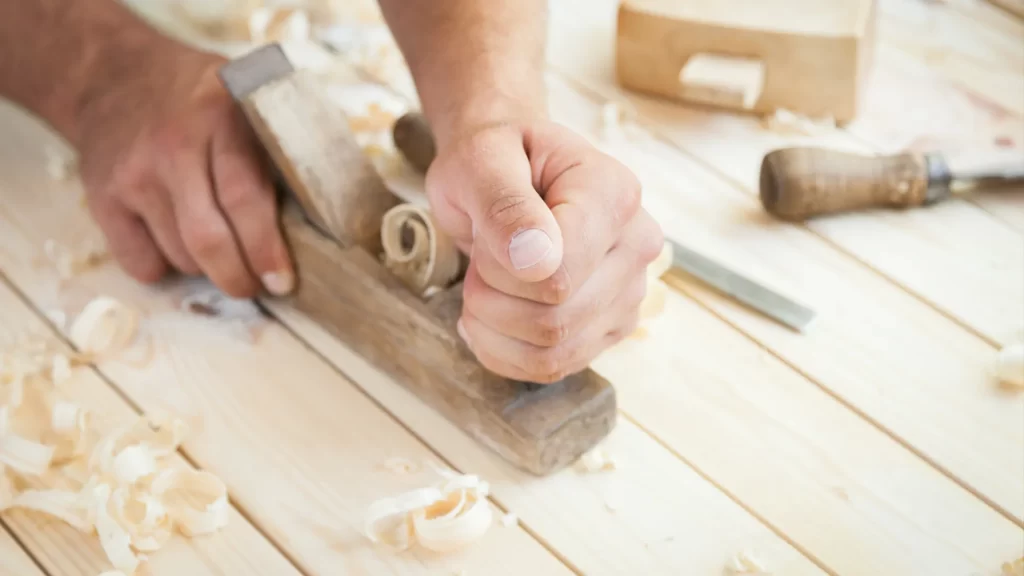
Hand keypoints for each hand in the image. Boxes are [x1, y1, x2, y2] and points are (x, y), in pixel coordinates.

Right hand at [75, 42, 292, 297]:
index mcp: (222, 120)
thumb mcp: (246, 101)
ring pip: (180, 256)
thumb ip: (278, 149)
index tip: (283, 281)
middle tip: (254, 286)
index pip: (246, 198)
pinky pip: (141, 262)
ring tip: (219, 247)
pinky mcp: (102, 197)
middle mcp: (172, 147)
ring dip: (206, 268)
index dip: (267, 250)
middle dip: (238, 277)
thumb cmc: (202, 99)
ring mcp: (133, 174)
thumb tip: (323, 224)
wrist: (116, 74)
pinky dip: (165, 267)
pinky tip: (175, 241)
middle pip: (209, 239)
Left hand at [426, 121, 663, 382]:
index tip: (487, 233)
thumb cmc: (494, 159)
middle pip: (555, 319)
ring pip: (554, 352)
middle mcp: (637, 244)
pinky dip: (505, 353)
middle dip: (491, 299)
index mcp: (614, 194)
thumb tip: (537, 261)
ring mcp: (629, 290)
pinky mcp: (611, 326)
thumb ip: (505, 205)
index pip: (558, 276)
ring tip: (481, 287)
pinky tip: (489, 319)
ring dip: (494, 330)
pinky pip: (554, 367)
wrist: (506, 169)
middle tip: (478, 261)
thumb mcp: (481, 162)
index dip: (501, 270)